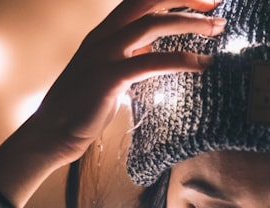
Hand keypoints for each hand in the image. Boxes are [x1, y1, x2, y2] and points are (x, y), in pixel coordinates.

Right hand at [0, 0, 225, 207]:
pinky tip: (203, 64)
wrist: (52, 133)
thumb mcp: (110, 73)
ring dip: (190, 23)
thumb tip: (155, 54)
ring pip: (153, 24)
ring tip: (217, 29)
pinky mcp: (109, 78)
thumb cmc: (83, 108)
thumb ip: (130, 59)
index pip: (141, 0)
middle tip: (216, 3)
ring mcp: (105, 55)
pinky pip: (152, 62)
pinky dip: (182, 60)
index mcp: (104, 33)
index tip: (202, 1)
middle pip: (147, 0)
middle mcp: (104, 36)